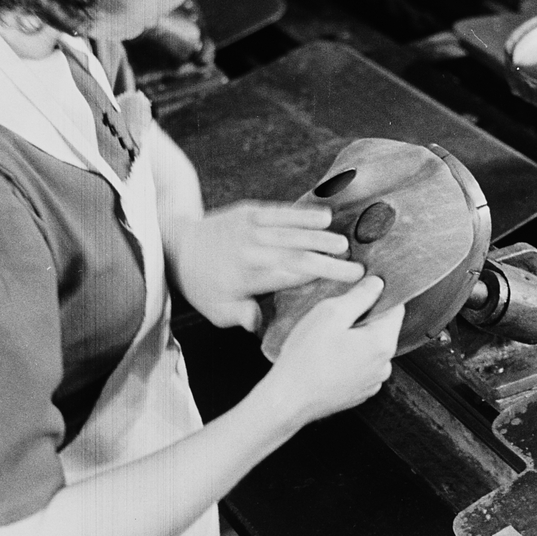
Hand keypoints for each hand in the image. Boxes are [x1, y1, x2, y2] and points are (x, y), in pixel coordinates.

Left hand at [174, 202, 364, 330]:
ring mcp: (252, 228)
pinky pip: (281, 212)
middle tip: (358, 267)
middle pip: (298, 255)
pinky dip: (303, 214)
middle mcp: (253, 250)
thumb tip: (258, 323)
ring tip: (345, 244)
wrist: (178, 245)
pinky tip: (325, 217)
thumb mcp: (216, 311)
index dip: (322, 278)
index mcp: (248, 276)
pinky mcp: (250, 211)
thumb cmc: (202, 284)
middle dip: (330, 261)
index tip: (347, 283)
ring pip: (293, 232)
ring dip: (321, 237)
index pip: (292, 276)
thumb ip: (240, 316)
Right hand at [268, 276, 404, 423]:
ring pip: (370, 348)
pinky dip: (348, 358)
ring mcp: (372, 382)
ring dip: (354, 339)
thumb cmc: (306, 358)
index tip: (357, 292)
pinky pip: (360, 366)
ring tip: (325, 340)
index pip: (396, 308)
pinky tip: (326, 358)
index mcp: (383, 343)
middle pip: (382, 328)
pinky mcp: (359, 393)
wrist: (288, 400)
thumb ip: (359, 296)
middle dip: (362, 318)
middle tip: (333, 318)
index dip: (378, 295)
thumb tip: (377, 284)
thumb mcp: (331, 313)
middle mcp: (384, 365)